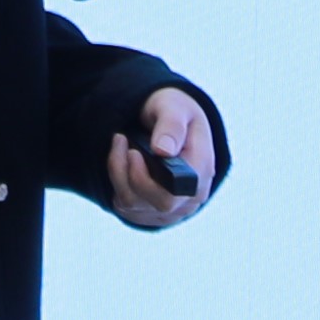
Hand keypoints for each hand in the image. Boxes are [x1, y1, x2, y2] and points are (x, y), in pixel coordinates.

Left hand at [103, 86, 215, 230]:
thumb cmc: (174, 112)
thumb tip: (163, 151)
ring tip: (119, 143)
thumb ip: (172, 125)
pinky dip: (116, 182)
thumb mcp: (175, 106)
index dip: (151, 178)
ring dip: (118, 172)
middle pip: (157, 203)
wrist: (168, 123)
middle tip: (121, 141)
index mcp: (202, 170)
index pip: (177, 190)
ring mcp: (171, 209)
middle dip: (129, 173)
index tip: (133, 152)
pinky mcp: (150, 212)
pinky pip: (125, 206)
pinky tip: (121, 162)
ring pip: (134, 205)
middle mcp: (191, 196)